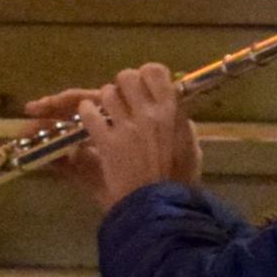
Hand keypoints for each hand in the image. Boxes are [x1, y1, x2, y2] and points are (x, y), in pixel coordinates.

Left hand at [29, 62, 199, 209]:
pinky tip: (88, 121)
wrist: (160, 205)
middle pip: (127, 77)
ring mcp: (127, 126)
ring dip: (102, 101)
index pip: (155, 71)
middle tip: (121, 100)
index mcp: (173, 111)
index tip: (141, 87)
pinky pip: (89, 114)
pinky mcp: (107, 142)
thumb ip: (182, 126)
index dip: (144, 75)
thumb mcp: (191, 148)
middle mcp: (150, 113)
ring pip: (107, 93)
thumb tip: (176, 112)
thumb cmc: (179, 180)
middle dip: (121, 86)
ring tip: (104, 112)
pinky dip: (86, 114)